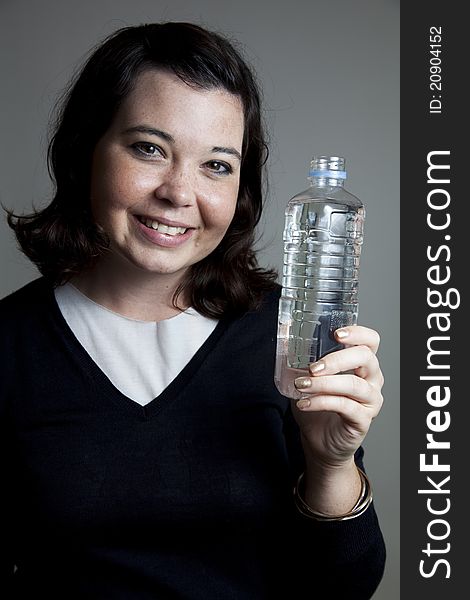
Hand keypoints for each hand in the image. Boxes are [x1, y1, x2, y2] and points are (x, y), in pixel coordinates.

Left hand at [292, 325, 383, 469]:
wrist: (319, 441)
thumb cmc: (318, 406)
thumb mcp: (309, 379)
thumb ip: (303, 360)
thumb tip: (284, 342)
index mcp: (363, 364)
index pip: (371, 342)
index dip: (358, 333)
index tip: (336, 334)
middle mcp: (372, 380)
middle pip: (366, 358)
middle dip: (336, 359)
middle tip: (312, 367)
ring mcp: (370, 401)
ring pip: (353, 384)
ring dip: (324, 383)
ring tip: (301, 384)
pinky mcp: (363, 420)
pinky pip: (345, 406)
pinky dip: (321, 402)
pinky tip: (304, 403)